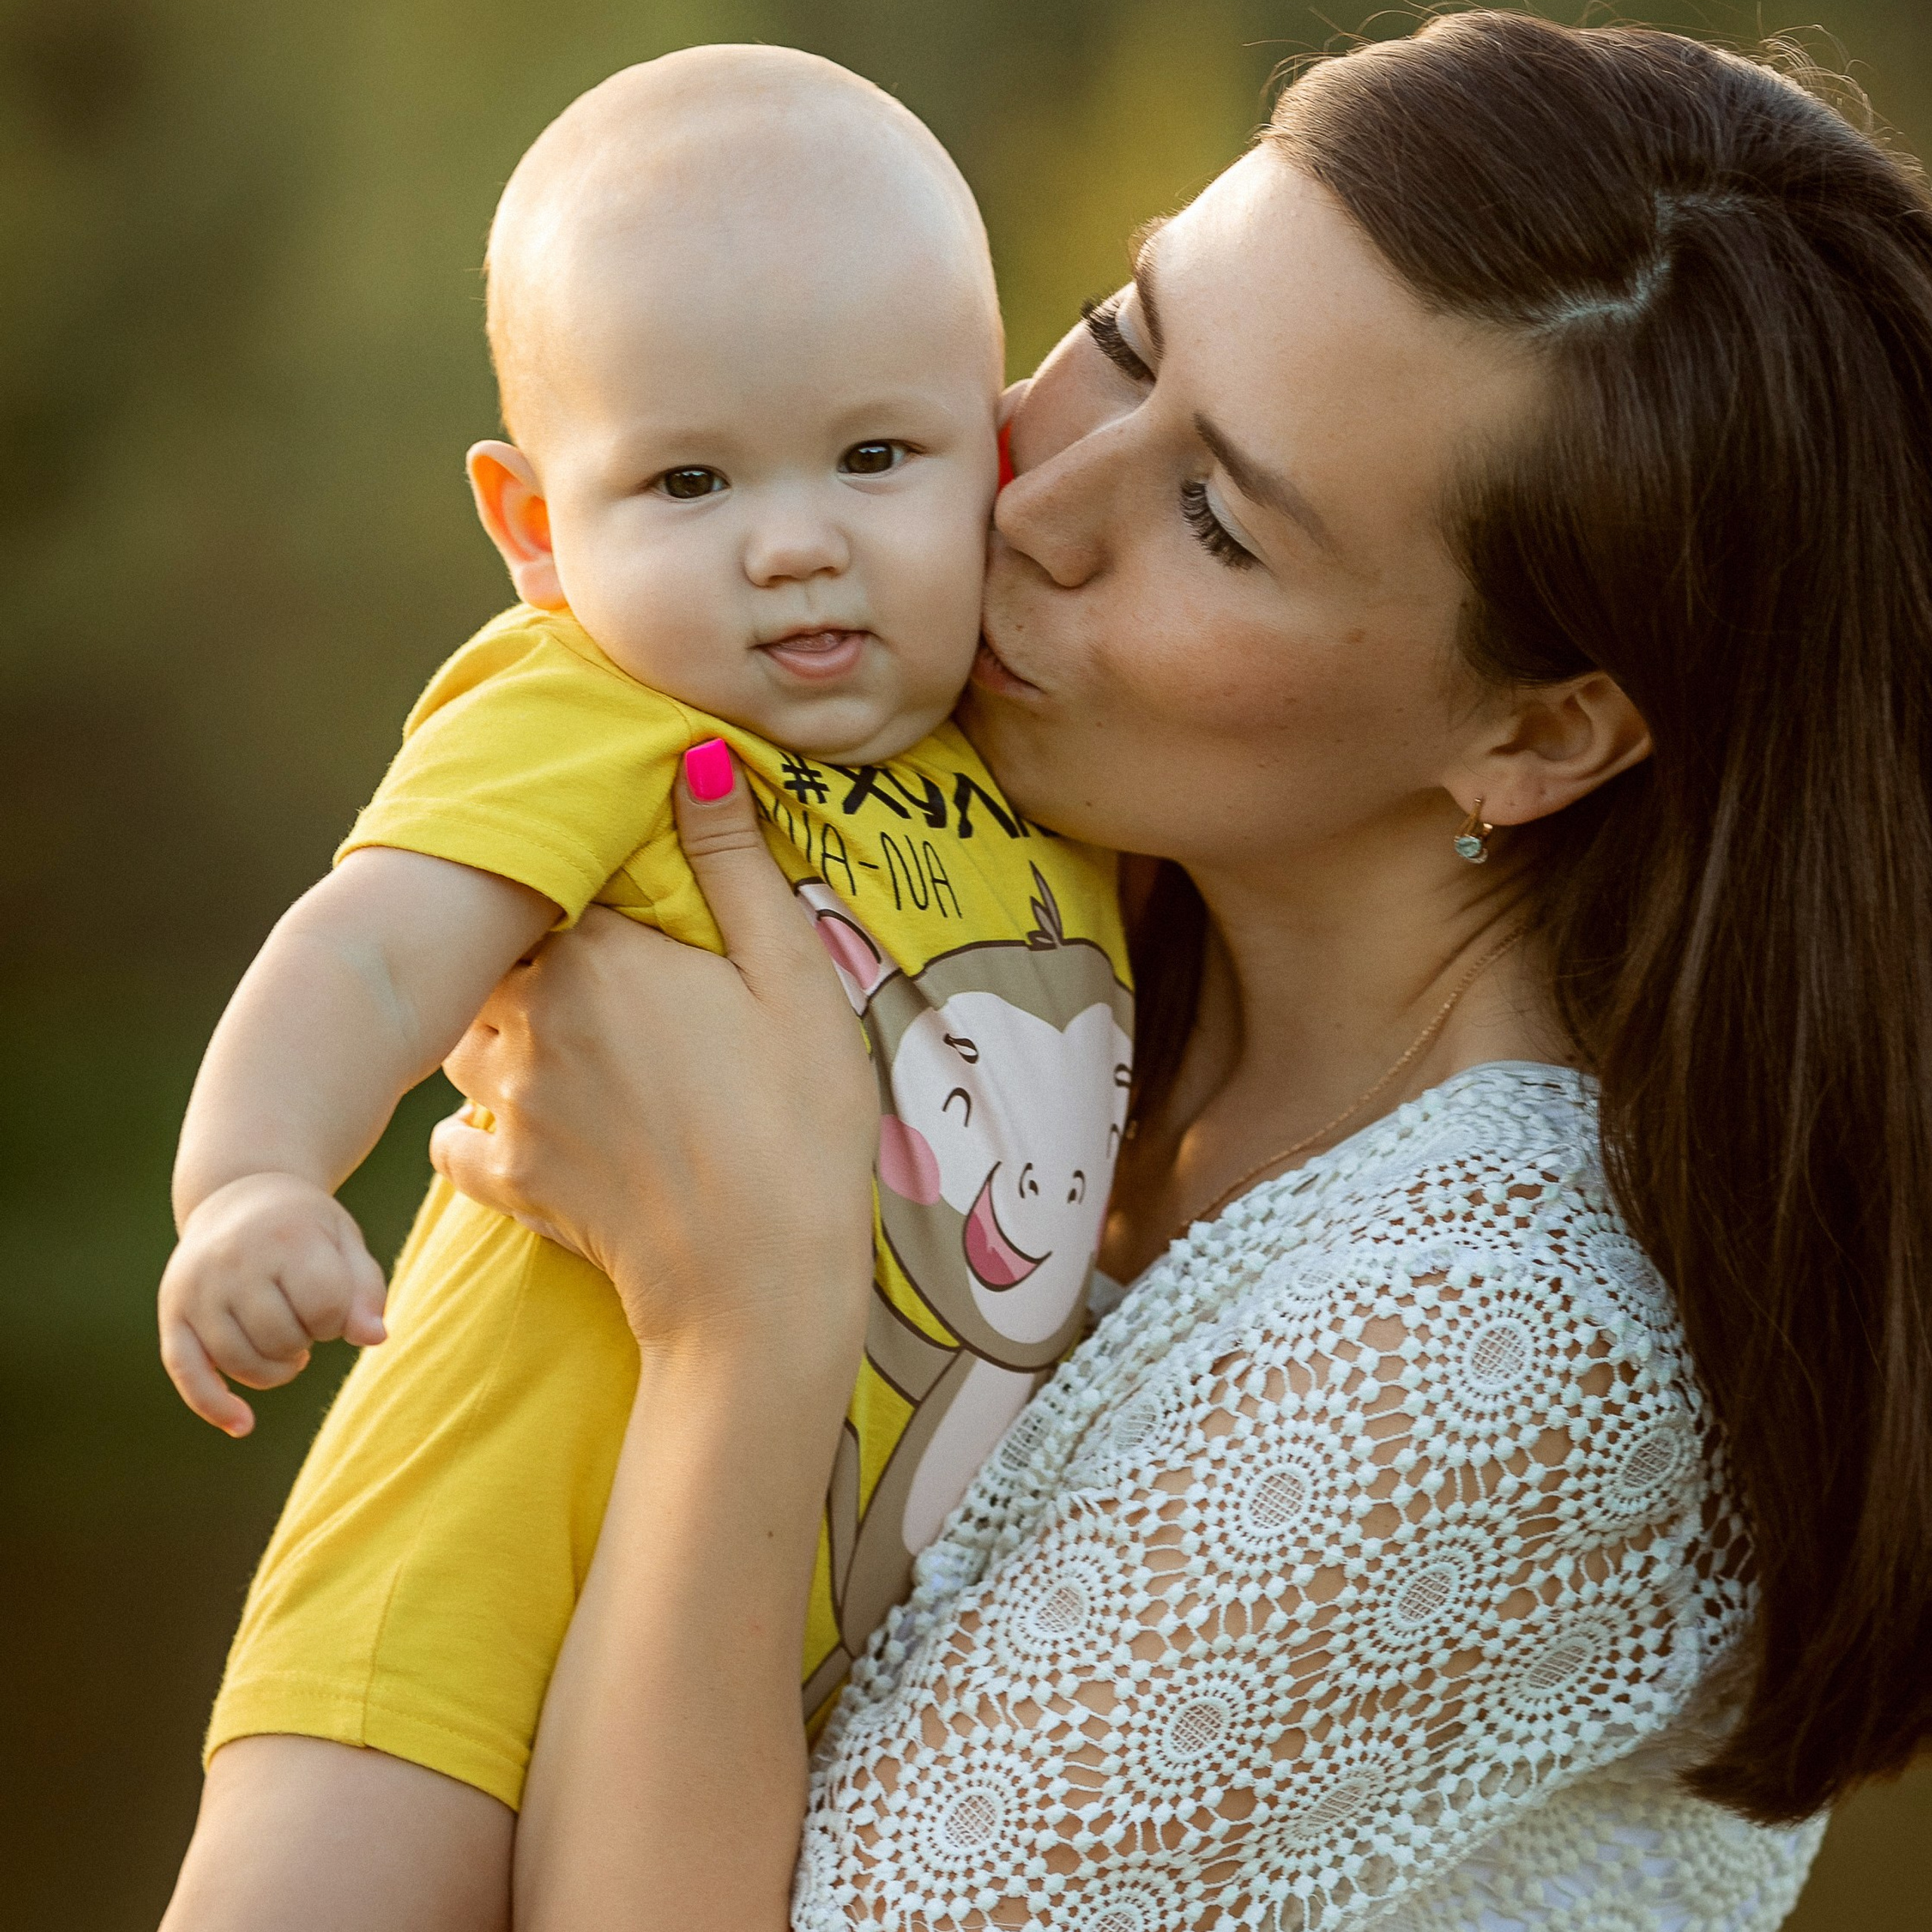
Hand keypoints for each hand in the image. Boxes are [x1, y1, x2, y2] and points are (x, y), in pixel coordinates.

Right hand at [158, 1172, 388, 1435]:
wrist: (241, 1194)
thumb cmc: (305, 1228)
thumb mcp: (345, 1243)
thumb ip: (365, 1291)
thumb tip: (374, 1339)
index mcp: (286, 1237)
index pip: (326, 1307)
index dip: (340, 1320)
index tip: (334, 1305)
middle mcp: (234, 1260)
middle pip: (282, 1339)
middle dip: (305, 1342)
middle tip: (306, 1320)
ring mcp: (197, 1287)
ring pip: (240, 1362)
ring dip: (275, 1371)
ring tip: (288, 1349)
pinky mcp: (171, 1312)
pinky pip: (187, 1371)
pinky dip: (214, 1405)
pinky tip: (243, 1425)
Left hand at [430, 743, 878, 1357]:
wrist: (755, 1284)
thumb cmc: (797, 1122)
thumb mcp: (794, 978)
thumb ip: (734, 863)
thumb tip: (694, 752)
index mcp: (605, 951)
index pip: (561, 880)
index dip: (590, 882)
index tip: (627, 896)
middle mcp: (538, 1014)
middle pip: (501, 954)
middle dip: (531, 951)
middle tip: (597, 972)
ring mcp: (514, 1102)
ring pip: (468, 1038)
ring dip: (500, 1030)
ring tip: (560, 1038)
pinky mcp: (511, 1180)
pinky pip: (460, 1139)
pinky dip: (479, 1130)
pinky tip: (525, 1129)